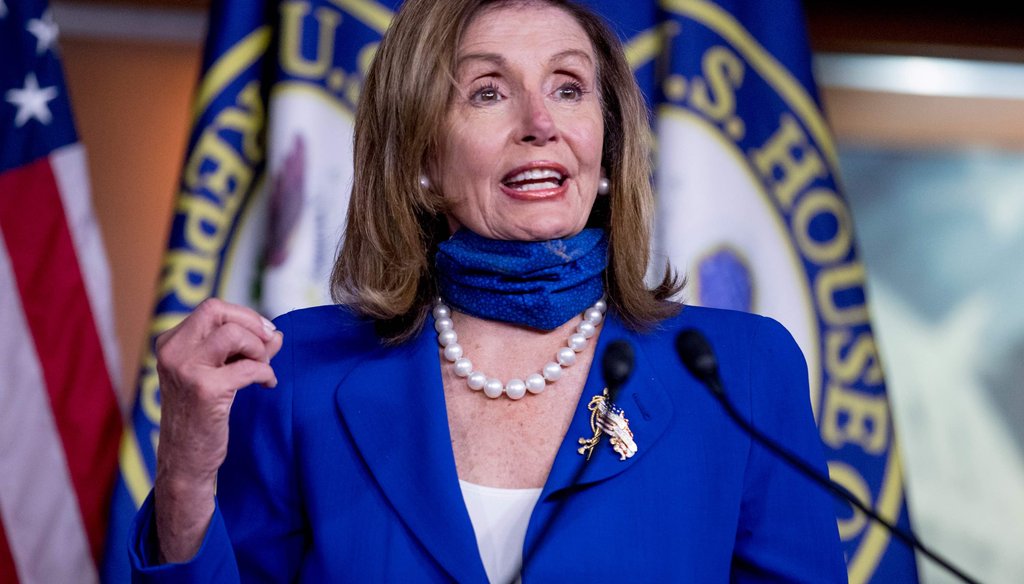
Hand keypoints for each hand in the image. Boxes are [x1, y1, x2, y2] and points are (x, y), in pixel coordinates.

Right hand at [152, 297, 282, 562]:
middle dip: (250, 324)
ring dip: (257, 349)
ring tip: (262, 368)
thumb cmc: (201, 416)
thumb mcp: (219, 375)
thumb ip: (246, 351)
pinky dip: (265, 373)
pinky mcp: (205, 389)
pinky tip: (267, 384)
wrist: (186, 460)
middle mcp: (172, 352)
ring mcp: (185, 369)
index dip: (244, 317)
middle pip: (217, 310)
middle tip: (265, 347)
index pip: (212, 308)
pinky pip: (249, 367)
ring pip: (232, 334)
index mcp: (170, 344)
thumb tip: (276, 332)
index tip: (263, 334)